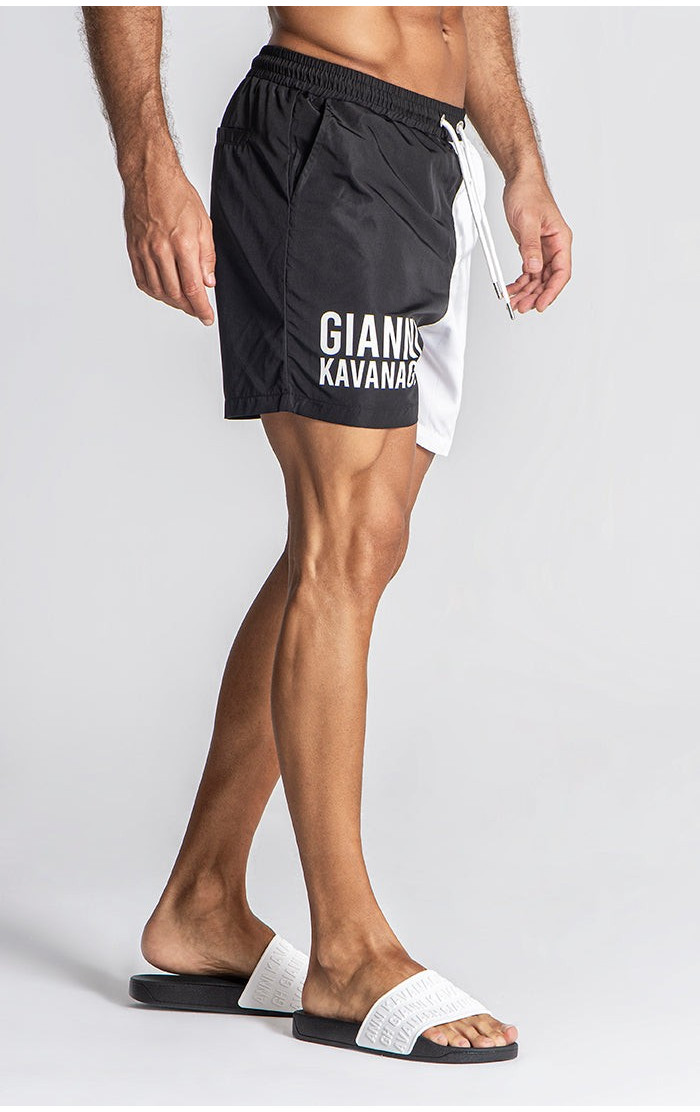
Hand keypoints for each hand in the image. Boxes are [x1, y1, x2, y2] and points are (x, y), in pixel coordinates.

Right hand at [123, 162, 215, 324]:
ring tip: (183, 303)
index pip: (194, 288)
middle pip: (175, 294)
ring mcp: (144, 250)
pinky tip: (164, 292)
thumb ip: (207, 256)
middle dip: (189, 308)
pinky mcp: (133, 249)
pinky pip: (142, 280)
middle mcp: (161, 250)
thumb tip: (209, 282)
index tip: (207, 317)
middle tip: (198, 311)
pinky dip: (154, 292)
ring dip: (172, 302)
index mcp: (183, 244)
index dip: (201, 308)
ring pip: (158, 291)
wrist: (149, 176)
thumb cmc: (177, 194)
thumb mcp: (204, 223)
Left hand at [503, 171, 571, 312]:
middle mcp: (554, 246)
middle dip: (536, 295)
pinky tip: (512, 289)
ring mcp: (542, 249)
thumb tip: (533, 267)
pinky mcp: (531, 249)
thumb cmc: (529, 192)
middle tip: (522, 306)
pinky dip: (520, 282)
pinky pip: (528, 271)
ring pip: (537, 278)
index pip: (561, 272)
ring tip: (515, 302)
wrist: (520, 180)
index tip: (541, 304)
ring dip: (527, 291)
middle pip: (548, 279)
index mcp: (560, 239)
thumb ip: (530, 245)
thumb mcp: (528, 220)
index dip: (552, 291)